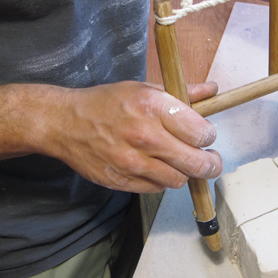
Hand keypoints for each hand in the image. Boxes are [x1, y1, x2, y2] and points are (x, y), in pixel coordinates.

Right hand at [45, 81, 221, 193]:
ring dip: (185, 173)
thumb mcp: (143, 88)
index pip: (201, 132)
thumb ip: (181, 93)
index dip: (209, 137)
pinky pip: (157, 188)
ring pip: (179, 179)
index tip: (207, 136)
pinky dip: (163, 180)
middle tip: (212, 162)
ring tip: (182, 163)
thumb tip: (212, 90)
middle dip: (211, 164)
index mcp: (153, 106)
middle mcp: (145, 135)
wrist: (65, 123)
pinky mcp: (122, 181)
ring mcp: (132, 162)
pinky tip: (159, 168)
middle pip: (196, 162)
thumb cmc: (106, 103)